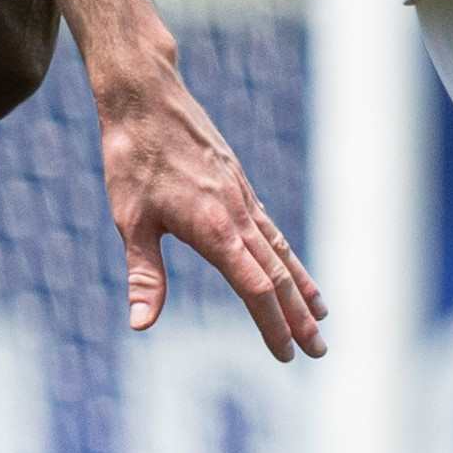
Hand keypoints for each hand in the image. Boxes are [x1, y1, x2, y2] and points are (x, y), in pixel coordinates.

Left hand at [89, 47, 326, 357]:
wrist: (147, 97)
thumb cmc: (133, 159)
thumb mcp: (130, 220)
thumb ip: (144, 275)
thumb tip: (141, 324)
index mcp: (215, 229)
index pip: (255, 288)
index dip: (272, 324)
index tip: (286, 354)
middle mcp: (239, 214)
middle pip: (278, 275)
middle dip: (299, 317)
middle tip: (319, 351)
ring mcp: (243, 197)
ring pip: (281, 251)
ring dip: (302, 288)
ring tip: (322, 316)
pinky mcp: (238, 185)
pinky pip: (271, 228)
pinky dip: (287, 254)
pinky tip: (290, 266)